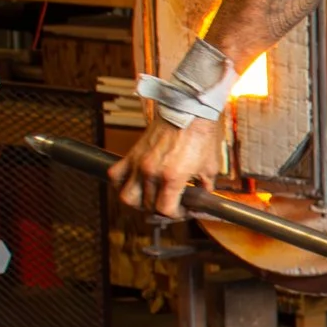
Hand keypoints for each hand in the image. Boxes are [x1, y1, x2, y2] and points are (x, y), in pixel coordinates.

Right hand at [108, 116, 222, 217]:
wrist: (188, 111)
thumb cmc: (201, 136)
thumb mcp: (210, 167)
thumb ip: (205, 188)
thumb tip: (201, 200)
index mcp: (172, 177)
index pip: (165, 210)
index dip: (176, 215)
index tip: (183, 210)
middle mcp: (152, 172)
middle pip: (148, 205)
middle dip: (161, 209)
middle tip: (171, 204)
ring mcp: (139, 163)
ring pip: (126, 196)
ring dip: (137, 203)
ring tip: (149, 199)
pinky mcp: (132, 153)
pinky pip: (115, 175)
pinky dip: (120, 184)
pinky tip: (133, 184)